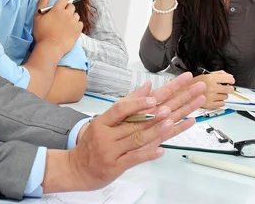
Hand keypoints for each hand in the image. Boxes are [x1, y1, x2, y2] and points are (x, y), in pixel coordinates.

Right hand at [33, 0, 82, 55]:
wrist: (50, 48)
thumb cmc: (42, 33)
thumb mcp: (37, 17)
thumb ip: (43, 2)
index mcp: (58, 9)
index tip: (60, 4)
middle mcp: (68, 14)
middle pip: (71, 6)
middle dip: (67, 9)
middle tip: (61, 16)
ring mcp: (74, 22)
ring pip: (76, 15)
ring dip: (72, 17)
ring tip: (65, 24)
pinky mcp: (78, 30)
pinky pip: (80, 23)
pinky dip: (76, 25)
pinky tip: (70, 29)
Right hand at [58, 73, 205, 192]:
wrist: (78, 168)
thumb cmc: (93, 143)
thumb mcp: (104, 121)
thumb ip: (127, 103)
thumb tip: (147, 86)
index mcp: (104, 121)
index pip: (122, 108)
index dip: (138, 102)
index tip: (155, 96)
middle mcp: (108, 135)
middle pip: (138, 121)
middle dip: (161, 110)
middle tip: (176, 103)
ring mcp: (113, 151)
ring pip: (138, 138)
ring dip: (157, 129)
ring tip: (174, 120)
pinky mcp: (117, 166)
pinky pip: (134, 158)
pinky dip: (148, 154)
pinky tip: (161, 150)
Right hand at [193, 71, 234, 108]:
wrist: (183, 92)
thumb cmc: (193, 83)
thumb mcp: (204, 74)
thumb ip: (218, 74)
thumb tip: (228, 75)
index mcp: (210, 78)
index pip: (229, 79)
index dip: (231, 80)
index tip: (230, 81)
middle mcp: (211, 88)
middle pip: (230, 89)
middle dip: (228, 88)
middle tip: (224, 88)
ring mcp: (211, 97)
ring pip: (226, 97)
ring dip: (222, 95)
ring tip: (215, 93)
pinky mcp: (210, 105)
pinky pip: (222, 103)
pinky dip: (219, 101)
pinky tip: (214, 98)